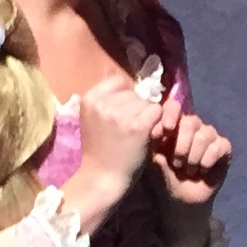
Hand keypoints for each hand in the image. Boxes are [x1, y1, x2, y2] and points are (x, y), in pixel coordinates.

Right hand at [70, 71, 162, 217]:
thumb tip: (109, 67)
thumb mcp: (94, 118)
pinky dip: (157, 125)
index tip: (121, 118)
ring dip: (148, 118)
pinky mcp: (136, 126)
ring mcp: (119, 114)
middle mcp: (102, 103)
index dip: (125, 99)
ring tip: (136, 137)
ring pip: (148, 103)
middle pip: (135, 94)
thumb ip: (103, 95)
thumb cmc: (100, 151)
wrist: (101, 179)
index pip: (119, 83)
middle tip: (129, 132)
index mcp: (89, 98)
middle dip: (137, 110)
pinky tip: (148, 138)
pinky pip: (157, 113)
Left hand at [148, 96, 232, 209]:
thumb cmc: (165, 181)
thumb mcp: (153, 164)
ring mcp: (209, 136)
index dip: (172, 113)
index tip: (166, 128)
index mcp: (173, 126)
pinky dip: (207, 160)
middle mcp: (193, 127)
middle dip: (182, 145)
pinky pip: (219, 146)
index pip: (174, 107)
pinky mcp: (224, 148)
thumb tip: (153, 128)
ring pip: (205, 135)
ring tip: (188, 170)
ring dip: (194, 157)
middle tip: (177, 163)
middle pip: (191, 121)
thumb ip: (152, 146)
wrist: (182, 203)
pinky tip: (203, 170)